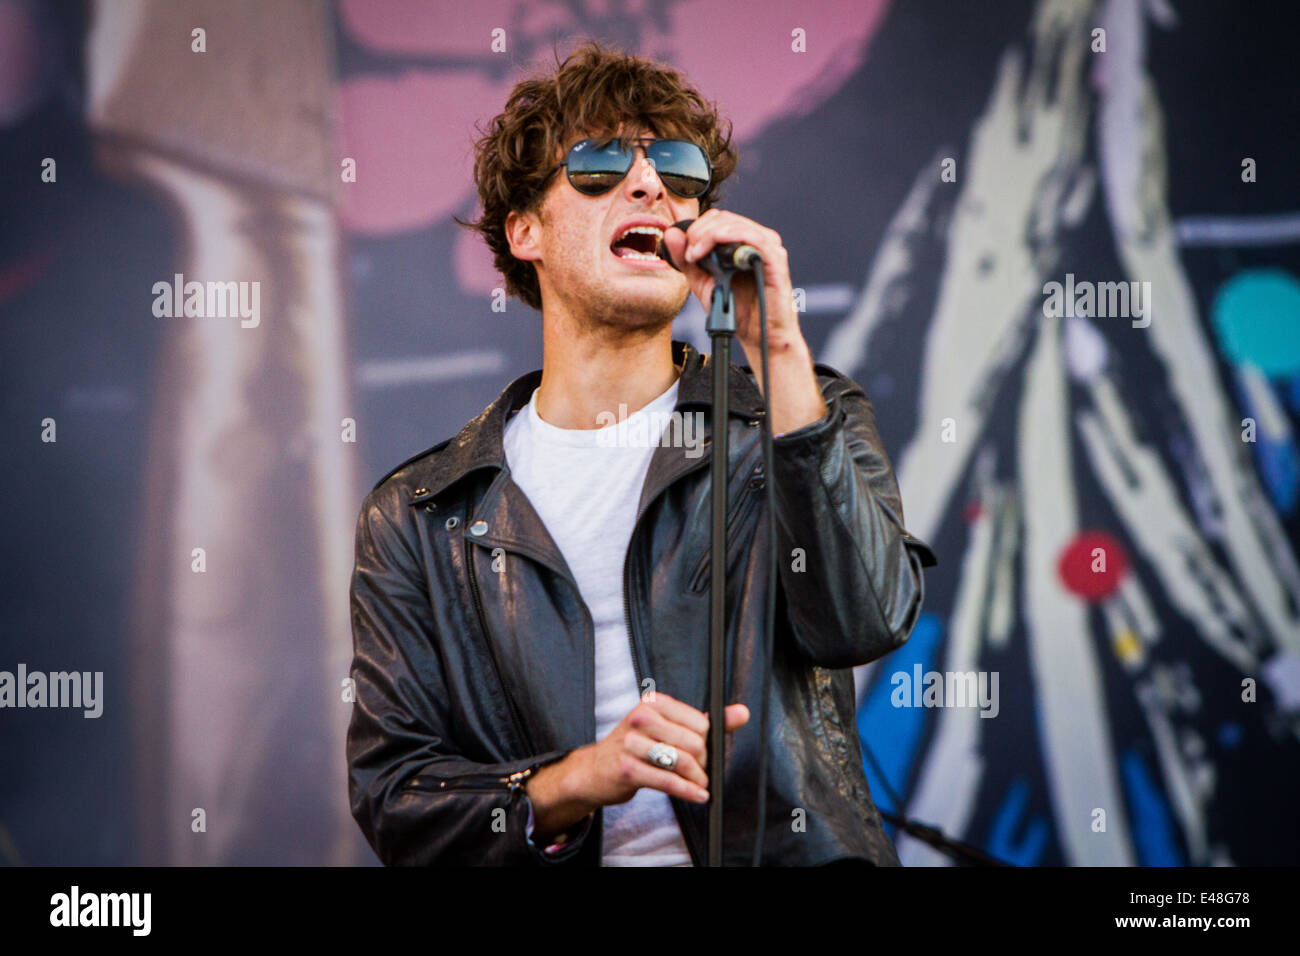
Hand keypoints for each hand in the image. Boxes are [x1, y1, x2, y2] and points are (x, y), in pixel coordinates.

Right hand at [526, 693, 749, 843]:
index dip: (708, 743)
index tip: (705, 754)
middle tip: (701, 772)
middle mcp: (641, 717)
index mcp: (654, 702)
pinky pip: (667, 781)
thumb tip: (742, 713)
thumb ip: (709, 721)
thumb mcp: (670, 728)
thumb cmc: (637, 747)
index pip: (700, 723)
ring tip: (700, 785)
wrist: (596, 770)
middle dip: (703, 763)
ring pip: (682, 762)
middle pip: (693, 743)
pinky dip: (687, 791)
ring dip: (697, 779)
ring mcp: (631, 742)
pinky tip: (697, 796)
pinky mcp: (626, 768)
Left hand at [660, 211, 827, 433]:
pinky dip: (728, 239)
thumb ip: (687, 260)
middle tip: (689, 255)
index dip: (696, 229)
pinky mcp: (775, 260)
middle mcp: (757, 240)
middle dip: (699, 232)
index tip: (685, 253)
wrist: (757, 337)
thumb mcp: (702, 283)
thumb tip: (672, 234)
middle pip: (723, 218)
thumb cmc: (735, 311)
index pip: (717, 219)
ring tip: (695, 256)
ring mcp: (768, 248)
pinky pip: (753, 238)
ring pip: (735, 224)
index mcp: (742, 242)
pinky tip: (711, 254)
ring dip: (708, 235)